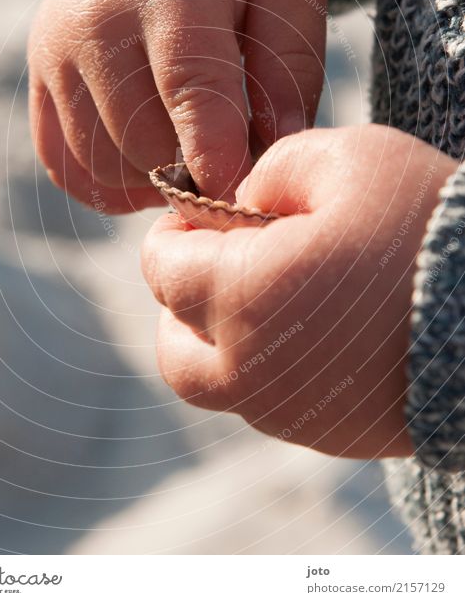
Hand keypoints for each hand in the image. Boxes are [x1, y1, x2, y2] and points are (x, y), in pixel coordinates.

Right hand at [29, 0, 325, 211]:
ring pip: (102, 164)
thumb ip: (289, 62)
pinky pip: (65, 165)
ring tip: (193, 153)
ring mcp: (55, 53)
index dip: (220, 156)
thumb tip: (277, 145)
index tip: (246, 194)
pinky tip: (148, 162)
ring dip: (154, 182)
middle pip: (143, 141)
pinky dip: (110, 183)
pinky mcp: (38, 78)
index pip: (190, 88)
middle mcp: (94, 23)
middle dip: (195, 172)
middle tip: (233, 158)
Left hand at [141, 125, 455, 457]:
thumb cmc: (429, 228)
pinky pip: (266, 403)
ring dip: (217, 337)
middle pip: (173, 345)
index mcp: (245, 295)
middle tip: (219, 259)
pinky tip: (306, 327)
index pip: (162, 268)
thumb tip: (243, 200)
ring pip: (214, 384)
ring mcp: (291, 411)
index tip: (202, 212)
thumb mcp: (348, 159)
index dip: (173, 231)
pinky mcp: (329, 433)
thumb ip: (273, 169)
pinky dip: (263, 366)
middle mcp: (253, 368)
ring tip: (266, 292)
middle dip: (180, 298)